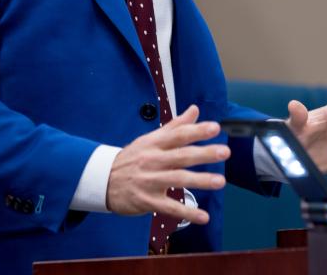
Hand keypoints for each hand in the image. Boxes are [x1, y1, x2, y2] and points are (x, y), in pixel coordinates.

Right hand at [105, 105, 228, 223]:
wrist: (102, 180)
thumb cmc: (131, 158)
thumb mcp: (149, 139)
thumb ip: (175, 126)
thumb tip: (195, 110)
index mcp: (154, 144)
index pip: (178, 135)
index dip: (197, 131)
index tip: (215, 127)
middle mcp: (153, 161)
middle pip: (181, 156)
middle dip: (204, 154)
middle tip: (224, 152)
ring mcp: (150, 181)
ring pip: (178, 180)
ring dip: (200, 181)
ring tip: (220, 181)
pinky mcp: (147, 201)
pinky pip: (170, 207)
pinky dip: (187, 213)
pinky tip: (203, 216)